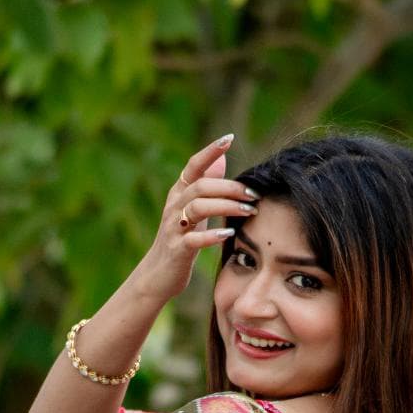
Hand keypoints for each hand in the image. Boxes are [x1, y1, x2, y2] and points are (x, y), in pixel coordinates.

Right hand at [136, 136, 253, 302]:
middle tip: (254, 194)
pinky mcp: (177, 250)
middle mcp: (174, 206)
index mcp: (179, 193)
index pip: (193, 166)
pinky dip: (211, 236)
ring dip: (227, 207)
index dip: (209, 151)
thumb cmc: (181, 238)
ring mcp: (173, 228)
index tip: (229, 138)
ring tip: (250, 211)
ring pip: (198, 208)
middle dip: (230, 188)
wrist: (158, 275)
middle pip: (201, 186)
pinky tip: (229, 235)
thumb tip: (221, 158)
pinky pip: (193, 239)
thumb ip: (206, 184)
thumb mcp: (192, 209)